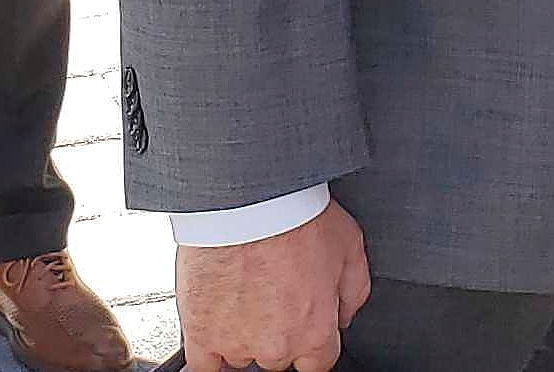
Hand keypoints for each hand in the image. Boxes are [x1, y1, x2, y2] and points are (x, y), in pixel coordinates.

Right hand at [176, 200, 371, 371]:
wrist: (250, 198)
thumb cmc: (298, 216)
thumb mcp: (350, 247)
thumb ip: (353, 292)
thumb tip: (344, 316)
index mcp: (315, 332)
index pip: (318, 363)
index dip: (312, 340)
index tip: (303, 321)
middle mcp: (276, 346)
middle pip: (278, 358)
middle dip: (278, 330)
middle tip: (272, 292)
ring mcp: (235, 342)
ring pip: (241, 356)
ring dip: (243, 332)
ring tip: (242, 293)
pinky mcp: (200, 331)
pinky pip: (202, 368)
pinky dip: (208, 359)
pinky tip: (213, 340)